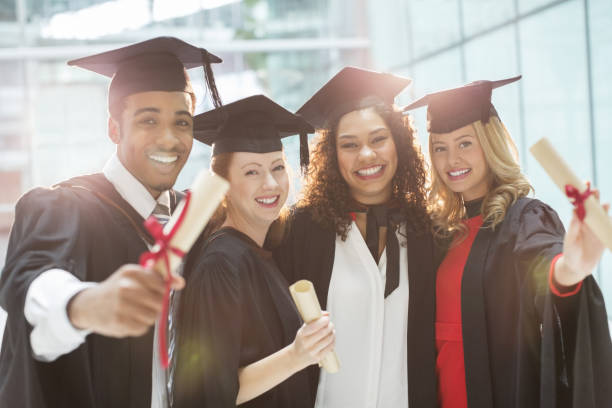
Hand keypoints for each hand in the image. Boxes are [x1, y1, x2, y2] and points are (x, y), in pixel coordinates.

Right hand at [67, 264, 184, 336]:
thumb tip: (181, 282)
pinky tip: (129, 319)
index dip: (162, 290)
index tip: (158, 292)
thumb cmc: (117, 289)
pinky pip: (143, 328)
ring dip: (148, 316)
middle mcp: (125, 286)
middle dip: (157, 305)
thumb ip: (159, 277)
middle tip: (146, 304)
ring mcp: (121, 305)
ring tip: (135, 312)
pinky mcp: (118, 322)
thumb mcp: (134, 276)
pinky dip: (139, 326)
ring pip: (153, 316)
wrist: (88, 305)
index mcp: (130, 271)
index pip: (160, 283)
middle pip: (159, 301)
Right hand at [290, 312, 335, 369]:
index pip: (314, 326)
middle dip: (330, 326)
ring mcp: (312, 352)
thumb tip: (327, 314)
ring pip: (328, 340)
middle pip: (323, 333)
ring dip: (332, 333)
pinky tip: (332, 338)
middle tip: (331, 324)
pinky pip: (329, 347)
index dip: (323, 321)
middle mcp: (306, 344)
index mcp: (302, 334)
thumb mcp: (304, 329)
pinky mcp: (318, 357)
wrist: (297, 356)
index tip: (327, 318)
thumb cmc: (302, 339)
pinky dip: (333, 341)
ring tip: (332, 330)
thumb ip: (314, 319)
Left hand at [555, 189, 608, 286]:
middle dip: (594, 197)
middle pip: (593, 206)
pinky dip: (611, 221)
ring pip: (602, 215)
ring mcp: (597, 229)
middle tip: (594, 190)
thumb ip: (574, 226)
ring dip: (603, 209)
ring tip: (604, 205)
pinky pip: (610, 226)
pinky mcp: (605, 237)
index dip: (582, 193)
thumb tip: (574, 211)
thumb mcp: (570, 240)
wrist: (578, 268)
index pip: (580, 203)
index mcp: (578, 220)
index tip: (583, 184)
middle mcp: (588, 222)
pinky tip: (610, 217)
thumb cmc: (570, 252)